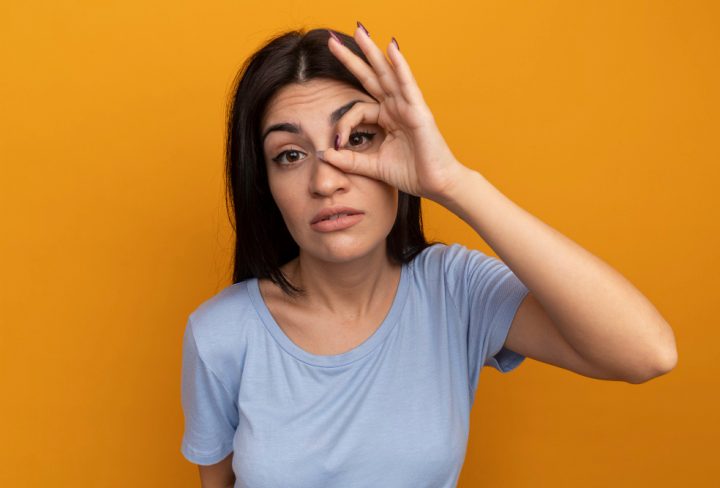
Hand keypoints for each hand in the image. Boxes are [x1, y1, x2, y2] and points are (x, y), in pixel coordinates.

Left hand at [322, 23, 467, 201]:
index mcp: (386, 118)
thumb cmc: (411, 173)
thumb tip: (325, 154)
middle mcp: (396, 107)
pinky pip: (407, 83)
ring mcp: (408, 106)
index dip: (342, 124)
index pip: (357, 110)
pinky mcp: (419, 111)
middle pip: (370, 77)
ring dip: (373, 51)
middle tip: (331, 39)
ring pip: (387, 73)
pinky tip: (391, 47)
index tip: (335, 143)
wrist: (435, 185)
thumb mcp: (373, 166)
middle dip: (352, 58)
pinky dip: (400, 65)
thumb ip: (350, 160)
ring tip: (360, 30)